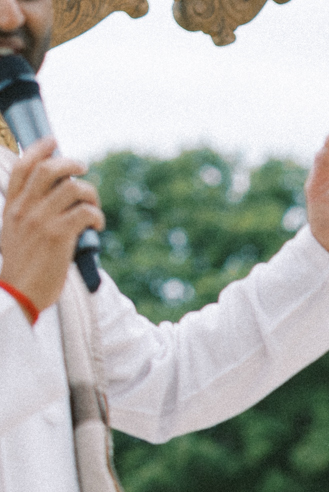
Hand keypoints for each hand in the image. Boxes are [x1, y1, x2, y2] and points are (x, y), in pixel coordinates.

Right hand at [0, 139, 104, 313]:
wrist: (18, 293)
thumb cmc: (22, 267)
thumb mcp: (15, 233)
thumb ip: (28, 214)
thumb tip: (55, 202)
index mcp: (11, 206)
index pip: (22, 167)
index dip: (39, 149)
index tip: (53, 141)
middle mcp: (24, 209)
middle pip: (48, 170)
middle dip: (71, 164)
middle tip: (84, 168)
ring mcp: (41, 221)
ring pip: (72, 188)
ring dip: (90, 194)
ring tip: (93, 208)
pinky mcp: (58, 236)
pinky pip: (85, 212)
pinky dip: (97, 215)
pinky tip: (97, 225)